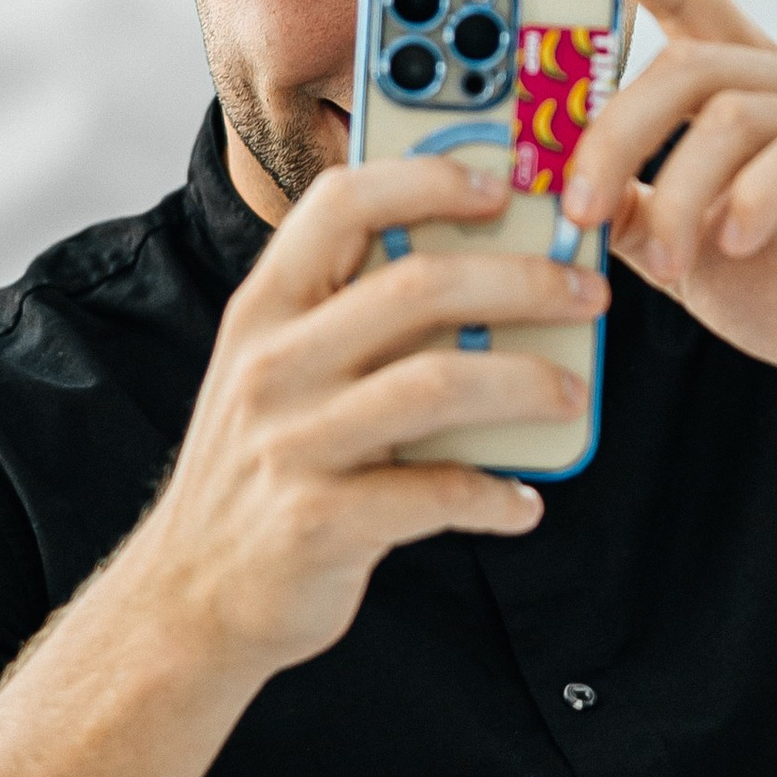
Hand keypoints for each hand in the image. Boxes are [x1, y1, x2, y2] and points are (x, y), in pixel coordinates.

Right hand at [136, 159, 604, 672]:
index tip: (505, 187)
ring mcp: (292, 443)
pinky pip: (440, 492)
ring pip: (441, 383)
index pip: (342, 204)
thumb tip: (486, 271)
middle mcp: (272, 365)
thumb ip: (349, 318)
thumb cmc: (259, 470)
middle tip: (585, 292)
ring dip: (528, 384)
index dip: (430, 180)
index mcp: (263, 309)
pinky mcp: (319, 522)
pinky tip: (522, 502)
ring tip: (571, 393)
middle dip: (524, 280)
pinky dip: (497, 495)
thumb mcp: (276, 373)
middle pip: (419, 287)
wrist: (190, 596)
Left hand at [549, 0, 776, 420]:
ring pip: (735, 113)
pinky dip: (754, 200)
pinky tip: (736, 245)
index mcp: (751, 91)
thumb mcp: (685, 255)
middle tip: (578, 209)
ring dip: (680, 193)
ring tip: (667, 265)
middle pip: (688, 65)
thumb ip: (631, 211)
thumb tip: (558, 185)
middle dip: (615, 134)